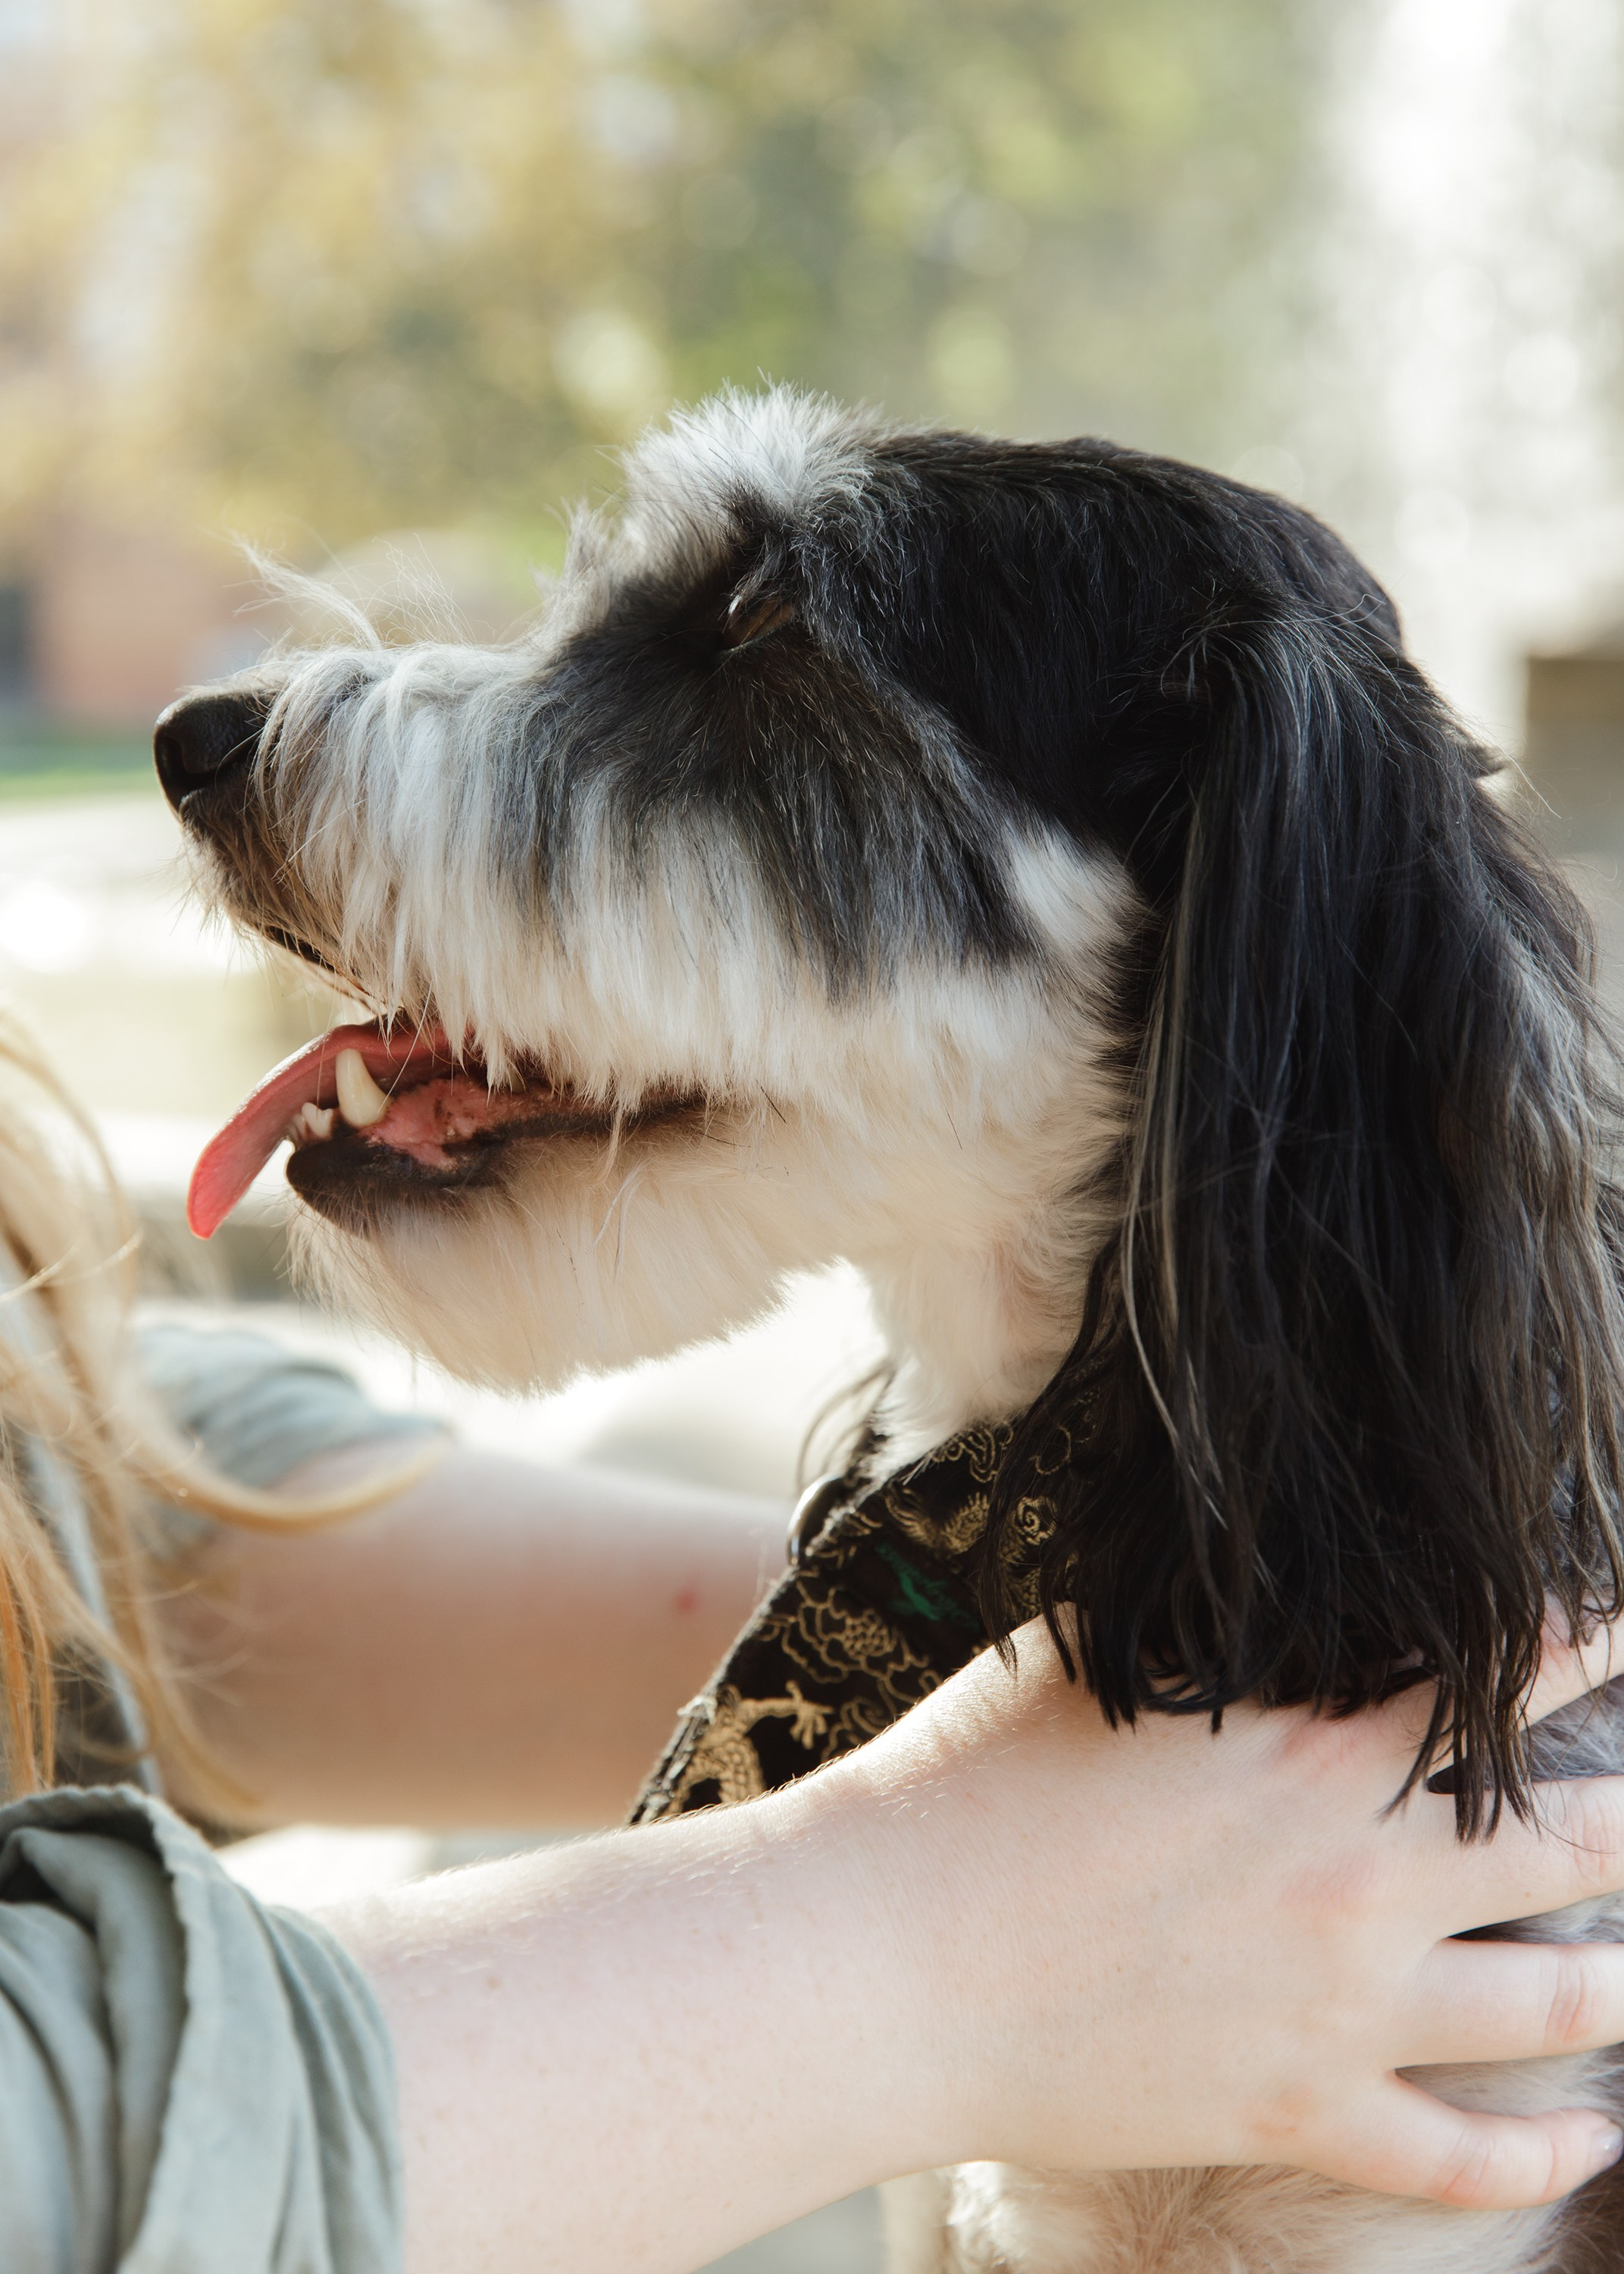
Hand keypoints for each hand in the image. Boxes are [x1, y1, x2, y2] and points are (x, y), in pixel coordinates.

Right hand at [329, 1617, 1623, 2273]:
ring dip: (1613, 1981)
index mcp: (1312, 1748)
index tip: (1619, 1622)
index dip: (1583, 1641)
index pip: (1502, 1679)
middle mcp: (1359, 1878)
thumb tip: (1257, 1585)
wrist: (888, 1959)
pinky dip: (1541, 2153)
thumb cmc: (970, 1784)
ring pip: (1554, 2004)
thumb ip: (1207, 1636)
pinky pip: (1462, 2155)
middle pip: (1570, 1843)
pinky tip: (1584, 2139)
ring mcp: (1341, 2012)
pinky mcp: (1297, 2114)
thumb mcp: (1095, 1661)